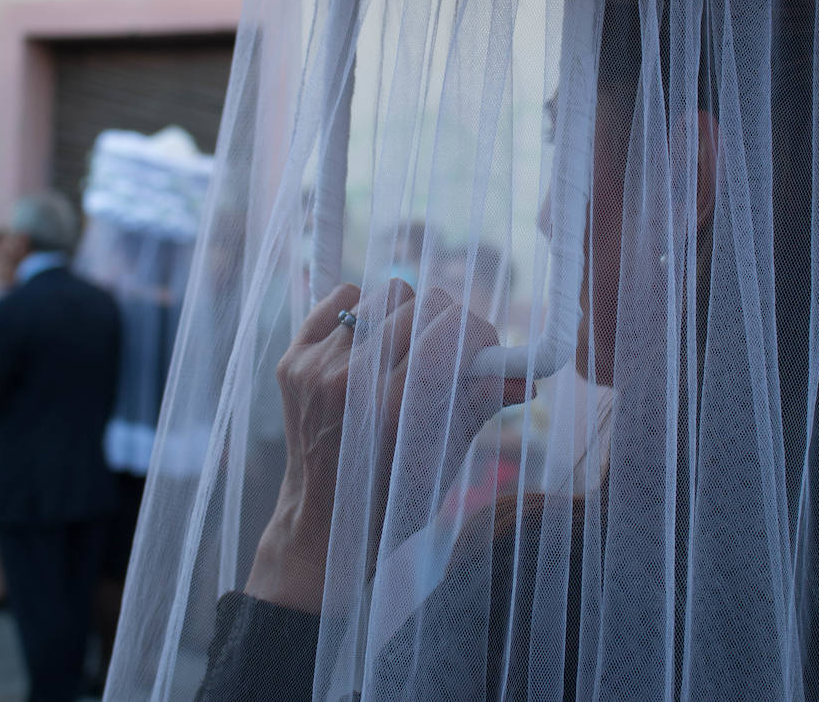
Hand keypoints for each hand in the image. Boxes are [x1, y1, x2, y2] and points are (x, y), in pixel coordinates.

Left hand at [245, 280, 524, 613]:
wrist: (322, 522)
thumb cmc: (393, 498)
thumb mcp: (446, 457)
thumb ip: (481, 404)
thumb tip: (526, 377)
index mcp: (394, 409)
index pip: (451, 328)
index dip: (478, 333)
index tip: (484, 350)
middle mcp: (350, 382)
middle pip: (421, 304)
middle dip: (446, 324)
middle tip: (448, 353)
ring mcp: (315, 369)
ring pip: (382, 297)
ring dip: (404, 319)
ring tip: (405, 353)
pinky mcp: (292, 361)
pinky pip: (337, 301)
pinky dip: (360, 314)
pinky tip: (368, 347)